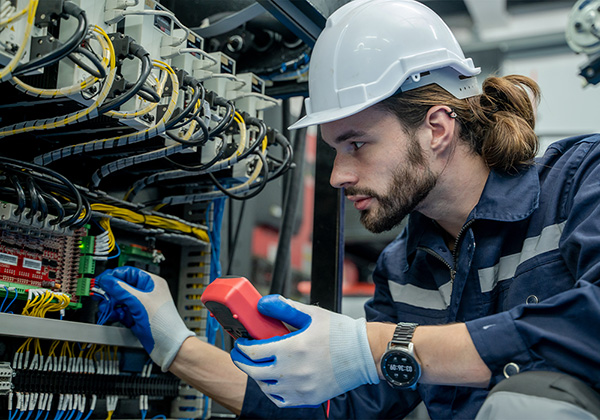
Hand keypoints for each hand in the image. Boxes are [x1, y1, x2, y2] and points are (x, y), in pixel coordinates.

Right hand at [95, 266, 194, 370]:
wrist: (168, 345)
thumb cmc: (163, 322)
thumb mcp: (139, 302)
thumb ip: (121, 289)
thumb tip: (107, 280)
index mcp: (152, 283)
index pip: (129, 273)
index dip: (114, 276)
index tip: (101, 280)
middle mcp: (147, 292)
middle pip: (122, 286)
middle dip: (111, 292)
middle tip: (101, 296)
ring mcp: (142, 305)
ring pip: (120, 300)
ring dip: (111, 304)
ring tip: (107, 308)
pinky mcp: (137, 317)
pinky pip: (122, 311)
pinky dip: (116, 313)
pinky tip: (114, 316)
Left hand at [230, 295, 378, 406]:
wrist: (364, 354)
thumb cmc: (339, 333)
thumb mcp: (311, 314)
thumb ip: (284, 307)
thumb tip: (263, 303)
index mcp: (293, 348)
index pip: (254, 352)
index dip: (242, 347)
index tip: (241, 343)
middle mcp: (294, 371)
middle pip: (255, 371)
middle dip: (243, 362)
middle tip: (241, 355)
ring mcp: (301, 387)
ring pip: (266, 387)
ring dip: (258, 377)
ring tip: (258, 366)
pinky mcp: (309, 398)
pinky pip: (281, 400)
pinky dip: (272, 392)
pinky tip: (273, 381)